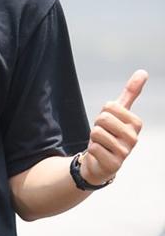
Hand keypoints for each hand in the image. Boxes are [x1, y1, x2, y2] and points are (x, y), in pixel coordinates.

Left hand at [81, 69, 148, 185]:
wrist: (100, 163)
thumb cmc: (109, 135)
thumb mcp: (119, 113)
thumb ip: (130, 93)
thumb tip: (143, 72)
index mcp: (136, 123)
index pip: (109, 106)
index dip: (103, 114)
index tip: (108, 124)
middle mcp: (134, 138)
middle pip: (103, 118)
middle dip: (97, 126)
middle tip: (103, 135)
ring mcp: (125, 152)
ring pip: (96, 132)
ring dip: (93, 139)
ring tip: (102, 145)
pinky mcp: (114, 164)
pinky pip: (93, 147)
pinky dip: (92, 151)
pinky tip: (99, 155)